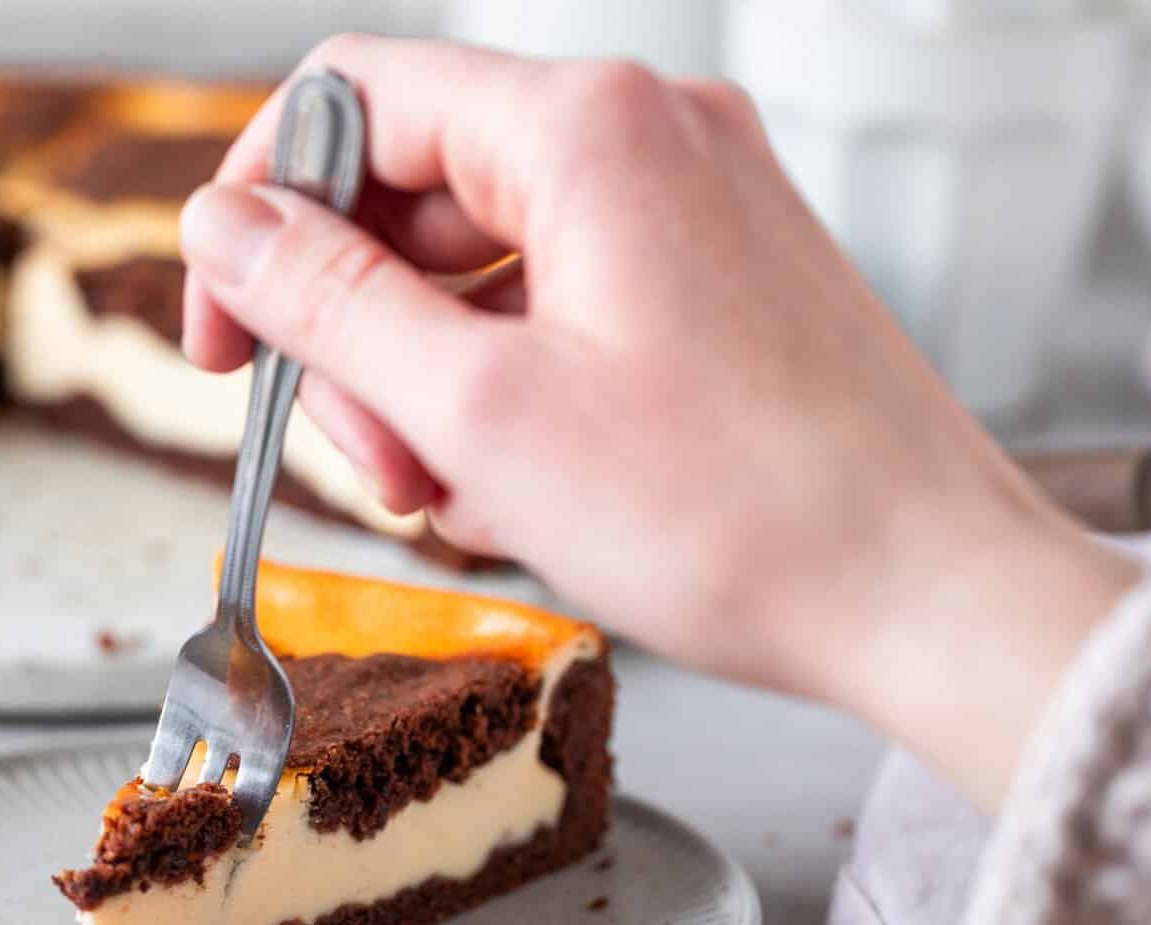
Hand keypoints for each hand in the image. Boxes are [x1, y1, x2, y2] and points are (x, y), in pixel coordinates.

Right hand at [178, 35, 1140, 807]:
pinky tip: (519, 490)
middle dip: (359, 337)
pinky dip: (510, 391)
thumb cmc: (742, 515)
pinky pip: (558, 308)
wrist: (927, 598)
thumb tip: (223, 228)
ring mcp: (692, 208)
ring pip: (483, 267)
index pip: (353, 101)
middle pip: (414, 196)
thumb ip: (328, 304)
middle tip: (370, 463)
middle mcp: (649, 139)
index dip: (260, 211)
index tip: (225, 329)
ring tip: (456, 497)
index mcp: (588, 130)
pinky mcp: (713, 280)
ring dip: (430, 383)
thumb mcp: (480, 412)